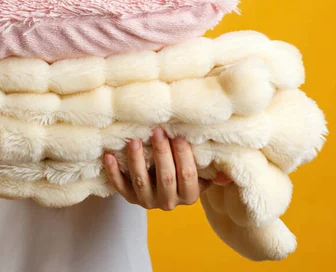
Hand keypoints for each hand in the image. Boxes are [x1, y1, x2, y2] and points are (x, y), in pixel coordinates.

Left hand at [104, 127, 229, 210]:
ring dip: (136, 161)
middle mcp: (169, 202)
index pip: (188, 175)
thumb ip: (212, 170)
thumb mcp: (202, 173)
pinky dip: (113, 172)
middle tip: (157, 132)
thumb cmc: (184, 172)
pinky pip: (120, 186)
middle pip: (166, 177)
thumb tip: (227, 173)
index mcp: (189, 196)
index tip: (180, 136)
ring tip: (134, 141)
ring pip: (141, 182)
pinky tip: (108, 156)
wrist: (163, 188)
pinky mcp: (130, 198)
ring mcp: (147, 201)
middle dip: (162, 153)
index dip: (184, 156)